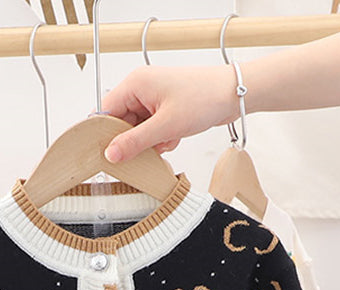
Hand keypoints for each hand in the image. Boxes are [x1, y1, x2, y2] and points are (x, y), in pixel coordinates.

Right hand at [101, 64, 239, 163]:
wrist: (233, 94)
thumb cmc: (203, 99)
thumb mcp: (165, 126)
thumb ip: (135, 142)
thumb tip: (110, 154)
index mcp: (135, 84)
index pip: (106, 112)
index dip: (106, 135)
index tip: (109, 155)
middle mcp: (141, 88)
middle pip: (122, 123)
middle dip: (134, 140)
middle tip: (148, 149)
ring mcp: (153, 98)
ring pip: (138, 129)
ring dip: (150, 142)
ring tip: (168, 139)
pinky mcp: (164, 108)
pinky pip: (152, 129)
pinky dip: (161, 138)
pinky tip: (174, 137)